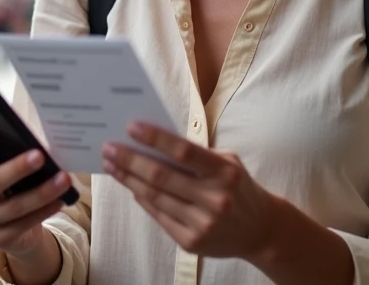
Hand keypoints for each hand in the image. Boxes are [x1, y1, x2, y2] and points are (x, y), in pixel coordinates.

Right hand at [0, 117, 66, 258]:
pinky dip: (43, 211)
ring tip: (63, 179)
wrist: (19, 226)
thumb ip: (13, 149)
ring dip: (42, 192)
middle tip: (40, 156)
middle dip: (17, 168)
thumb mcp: (11, 164)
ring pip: (14, 205)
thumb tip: (35, 137)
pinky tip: (59, 201)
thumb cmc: (16, 184)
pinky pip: (23, 224)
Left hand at [103, 122, 279, 262]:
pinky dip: (141, 199)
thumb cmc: (239, 188)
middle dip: (130, 159)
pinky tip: (130, 186)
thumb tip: (154, 143)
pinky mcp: (191, 242)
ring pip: (154, 197)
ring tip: (111, 165)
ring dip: (128, 179)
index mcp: (225, 173)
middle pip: (161, 176)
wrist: (260, 231)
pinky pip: (158, 215)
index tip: (130, 127)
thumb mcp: (228, 163)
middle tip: (109, 147)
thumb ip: (197, 154)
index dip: (155, 138)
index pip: (183, 151)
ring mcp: (202, 224)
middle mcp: (214, 199)